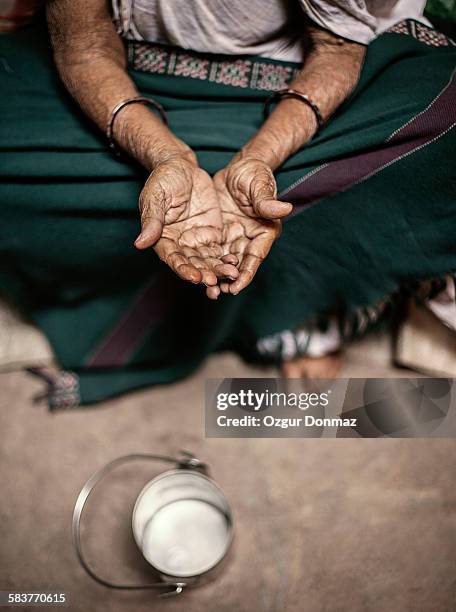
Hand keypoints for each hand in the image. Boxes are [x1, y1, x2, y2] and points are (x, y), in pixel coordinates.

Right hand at [135, 156, 238, 296]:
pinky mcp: (211, 235)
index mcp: (162, 238)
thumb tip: (140, 243)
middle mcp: (179, 244)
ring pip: (207, 260)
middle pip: (192, 263)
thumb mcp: (155, 197)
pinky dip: (226, 259)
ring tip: (230, 275)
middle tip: (214, 281)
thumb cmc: (163, 179)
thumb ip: (152, 221)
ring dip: (217, 270)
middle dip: (203, 273)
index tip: (194, 277)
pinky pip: (219, 251)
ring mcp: (196, 240)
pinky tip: (236, 265)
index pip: (172, 258)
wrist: (182, 166)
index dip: (183, 269)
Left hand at [210, 158, 292, 297]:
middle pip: (239, 265)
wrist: (237, 168)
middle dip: (229, 280)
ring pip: (225, 262)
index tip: (236, 287)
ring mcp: (234, 239)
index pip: (255, 257)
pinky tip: (196, 274)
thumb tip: (284, 208)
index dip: (246, 273)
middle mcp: (250, 239)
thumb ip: (267, 200)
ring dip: (216, 276)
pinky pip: (212, 252)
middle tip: (216, 292)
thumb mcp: (259, 185)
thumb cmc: (254, 174)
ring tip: (207, 290)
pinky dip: (206, 263)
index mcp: (265, 231)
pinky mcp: (220, 235)